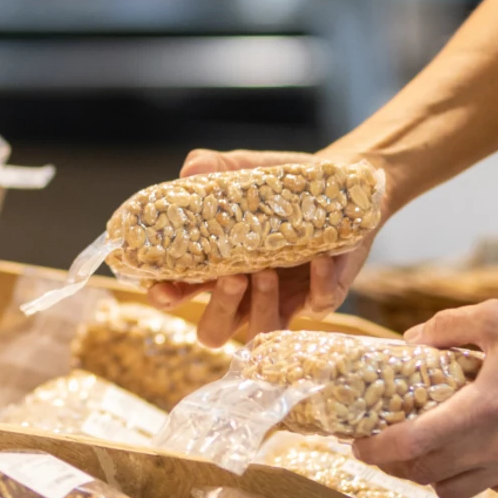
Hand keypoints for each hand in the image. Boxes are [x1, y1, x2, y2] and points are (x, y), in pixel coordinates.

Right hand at [148, 149, 381, 346]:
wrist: (333, 184)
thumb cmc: (276, 184)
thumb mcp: (242, 170)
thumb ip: (212, 166)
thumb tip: (189, 170)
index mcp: (214, 264)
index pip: (178, 292)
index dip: (166, 297)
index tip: (164, 289)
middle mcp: (243, 290)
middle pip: (213, 331)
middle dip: (218, 312)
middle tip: (232, 277)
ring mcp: (282, 298)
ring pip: (262, 331)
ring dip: (261, 308)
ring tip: (266, 272)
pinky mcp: (322, 296)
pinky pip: (319, 305)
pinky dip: (318, 284)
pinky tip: (318, 258)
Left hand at [352, 299, 497, 497]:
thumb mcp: (492, 317)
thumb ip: (445, 327)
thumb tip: (410, 340)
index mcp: (481, 410)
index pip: (413, 443)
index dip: (378, 448)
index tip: (357, 443)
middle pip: (427, 473)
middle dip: (395, 462)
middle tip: (381, 446)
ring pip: (455, 491)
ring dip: (431, 474)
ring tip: (423, 451)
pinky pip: (490, 487)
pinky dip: (471, 475)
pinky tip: (470, 448)